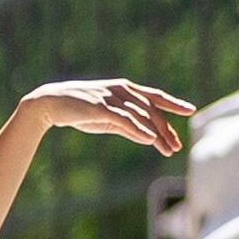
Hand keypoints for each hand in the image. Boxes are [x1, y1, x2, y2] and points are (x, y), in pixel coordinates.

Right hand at [17, 78, 192, 154]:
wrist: (50, 103)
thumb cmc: (78, 111)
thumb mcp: (106, 120)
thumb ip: (127, 126)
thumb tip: (147, 137)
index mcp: (125, 89)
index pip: (154, 97)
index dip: (173, 103)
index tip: (189, 110)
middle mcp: (122, 90)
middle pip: (151, 110)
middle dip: (166, 129)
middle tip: (176, 145)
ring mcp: (112, 98)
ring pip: (142, 116)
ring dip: (157, 134)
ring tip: (167, 148)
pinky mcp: (101, 108)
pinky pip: (125, 119)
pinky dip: (139, 129)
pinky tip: (150, 140)